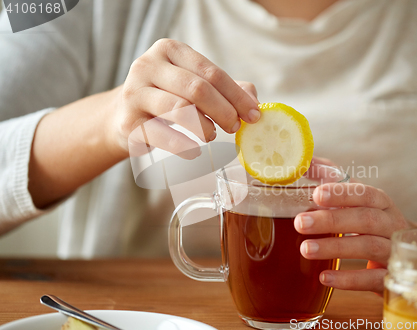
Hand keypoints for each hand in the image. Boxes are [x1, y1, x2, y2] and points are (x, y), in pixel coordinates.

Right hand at [109, 38, 259, 157]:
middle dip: (224, 111)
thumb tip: (254, 102)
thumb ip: (226, 90)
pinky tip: (194, 151)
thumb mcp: (194, 85)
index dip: (237, 96)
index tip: (254, 115)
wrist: (121, 116)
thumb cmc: (166, 98)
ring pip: (180, 109)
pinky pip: (163, 136)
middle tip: (235, 127)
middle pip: (197, 89)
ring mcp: (134, 93)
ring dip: (205, 127)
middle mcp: (148, 66)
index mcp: (169, 50)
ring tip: (212, 135)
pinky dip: (185, 147)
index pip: (211, 72)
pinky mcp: (128, 123)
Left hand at [294, 183, 412, 294]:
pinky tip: (324, 277)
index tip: (317, 195)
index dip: (342, 194)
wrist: (406, 254)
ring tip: (306, 249)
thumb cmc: (370, 221)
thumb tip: (303, 162)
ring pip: (369, 247)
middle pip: (366, 220)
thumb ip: (330, 178)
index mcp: (382, 203)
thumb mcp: (356, 199)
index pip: (366, 194)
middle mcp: (392, 225)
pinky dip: (348, 279)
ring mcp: (394, 252)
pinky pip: (372, 279)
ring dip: (336, 247)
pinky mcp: (390, 277)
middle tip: (301, 223)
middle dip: (332, 220)